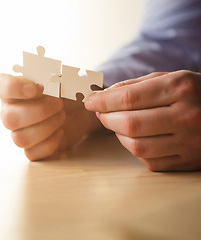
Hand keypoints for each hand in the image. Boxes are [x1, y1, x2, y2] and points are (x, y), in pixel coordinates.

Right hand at [0, 74, 102, 159]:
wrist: (78, 111)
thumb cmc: (64, 92)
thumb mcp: (62, 78)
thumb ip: (56, 77)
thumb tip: (54, 85)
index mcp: (12, 89)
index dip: (13, 87)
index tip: (37, 87)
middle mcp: (10, 111)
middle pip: (9, 118)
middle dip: (40, 111)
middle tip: (59, 103)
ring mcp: (18, 132)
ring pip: (20, 139)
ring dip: (47, 127)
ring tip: (61, 116)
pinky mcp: (30, 148)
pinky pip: (31, 154)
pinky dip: (50, 144)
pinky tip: (60, 132)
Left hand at [85, 70, 200, 170]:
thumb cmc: (193, 93)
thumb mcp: (170, 78)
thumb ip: (135, 86)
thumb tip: (101, 96)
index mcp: (181, 88)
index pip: (129, 98)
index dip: (102, 101)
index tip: (89, 101)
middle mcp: (187, 116)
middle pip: (129, 124)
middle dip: (106, 118)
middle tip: (100, 112)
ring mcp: (190, 143)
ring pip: (136, 146)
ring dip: (117, 135)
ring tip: (116, 123)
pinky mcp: (188, 162)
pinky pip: (149, 161)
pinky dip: (134, 149)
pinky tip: (135, 137)